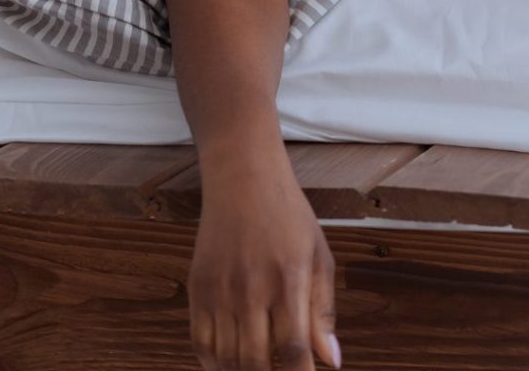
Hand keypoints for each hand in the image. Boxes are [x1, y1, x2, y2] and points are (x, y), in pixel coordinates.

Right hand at [189, 160, 340, 370]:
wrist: (242, 176)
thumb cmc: (287, 214)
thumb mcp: (318, 255)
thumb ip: (323, 311)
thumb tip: (331, 361)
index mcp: (287, 282)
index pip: (293, 353)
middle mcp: (250, 289)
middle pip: (254, 364)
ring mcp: (219, 289)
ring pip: (225, 359)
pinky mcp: (197, 286)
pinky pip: (199, 341)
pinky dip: (212, 364)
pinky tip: (228, 365)